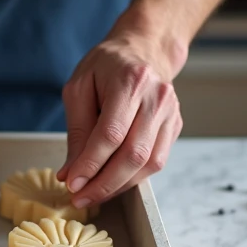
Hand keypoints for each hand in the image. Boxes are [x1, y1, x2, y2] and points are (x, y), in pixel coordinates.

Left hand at [59, 18, 186, 207]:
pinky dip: (133, 178)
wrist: (143, 50)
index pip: (111, 133)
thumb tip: (71, 173)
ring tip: (93, 194)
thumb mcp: (79, 88)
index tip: (72, 183)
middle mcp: (157, 97)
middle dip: (104, 183)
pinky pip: (157, 161)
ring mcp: (171, 113)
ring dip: (118, 185)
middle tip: (80, 197)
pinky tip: (112, 182)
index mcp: (130, 81)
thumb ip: (77, 130)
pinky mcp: (175, 126)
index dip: (91, 163)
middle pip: (133, 153)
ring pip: (148, 163)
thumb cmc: (105, 67)